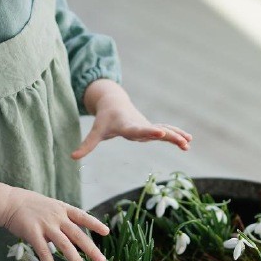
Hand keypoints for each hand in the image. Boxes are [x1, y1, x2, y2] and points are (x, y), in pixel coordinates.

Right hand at [3, 187, 108, 260]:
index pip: (82, 216)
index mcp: (63, 209)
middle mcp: (57, 217)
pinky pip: (43, 251)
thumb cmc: (30, 206)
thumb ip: (62, 220)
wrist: (9, 202)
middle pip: (77, 235)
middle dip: (91, 249)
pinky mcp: (32, 233)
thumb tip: (73, 237)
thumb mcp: (51, 207)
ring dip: (75, 259)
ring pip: (64, 245)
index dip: (95, 224)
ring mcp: (45, 225)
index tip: (106, 232)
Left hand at [72, 80, 191, 159]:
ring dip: (176, 136)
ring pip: (164, 130)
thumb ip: (86, 145)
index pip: (139, 130)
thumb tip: (72, 157)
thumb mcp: (95, 132)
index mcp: (127, 126)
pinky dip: (176, 134)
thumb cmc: (104, 120)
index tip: (159, 132)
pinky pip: (166, 131)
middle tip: (183, 142)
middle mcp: (140, 125)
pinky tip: (188, 142)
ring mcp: (147, 126)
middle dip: (169, 136)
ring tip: (188, 143)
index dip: (148, 132)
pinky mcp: (150, 128)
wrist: (114, 103)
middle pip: (156, 131)